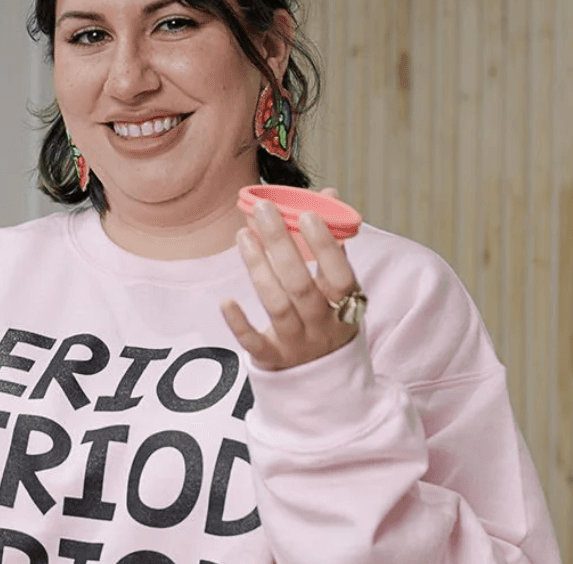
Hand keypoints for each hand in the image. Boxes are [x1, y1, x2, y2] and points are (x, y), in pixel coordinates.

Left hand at [220, 187, 364, 371]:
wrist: (326, 378)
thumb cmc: (330, 316)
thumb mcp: (340, 286)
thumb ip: (333, 243)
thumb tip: (327, 194)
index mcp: (346, 305)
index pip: (340, 276)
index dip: (325, 247)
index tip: (306, 214)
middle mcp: (323, 326)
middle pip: (301, 286)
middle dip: (281, 245)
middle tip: (262, 210)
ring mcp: (298, 345)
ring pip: (277, 306)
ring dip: (258, 269)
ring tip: (244, 234)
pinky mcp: (274, 360)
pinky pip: (255, 344)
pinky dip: (240, 324)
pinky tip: (226, 301)